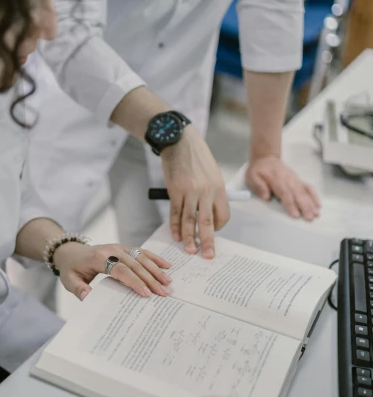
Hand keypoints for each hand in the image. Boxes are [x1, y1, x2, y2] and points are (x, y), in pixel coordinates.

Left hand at [54, 242, 171, 300]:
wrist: (71, 251)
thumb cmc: (72, 268)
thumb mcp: (69, 280)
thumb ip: (78, 289)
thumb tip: (88, 297)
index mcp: (99, 258)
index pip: (120, 270)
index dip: (134, 281)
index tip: (146, 293)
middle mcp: (112, 250)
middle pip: (135, 265)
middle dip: (150, 279)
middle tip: (163, 292)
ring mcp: (120, 247)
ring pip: (141, 257)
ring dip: (156, 269)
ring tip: (168, 282)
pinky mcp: (125, 248)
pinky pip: (142, 252)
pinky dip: (155, 258)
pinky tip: (167, 265)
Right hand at [160, 126, 229, 257]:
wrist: (180, 141)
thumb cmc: (197, 157)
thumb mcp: (212, 174)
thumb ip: (213, 193)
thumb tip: (210, 213)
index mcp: (218, 188)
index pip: (222, 215)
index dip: (218, 227)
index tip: (212, 232)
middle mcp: (205, 192)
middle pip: (207, 223)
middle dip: (207, 241)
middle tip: (207, 255)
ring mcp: (189, 192)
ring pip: (189, 221)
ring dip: (188, 238)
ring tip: (189, 250)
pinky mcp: (174, 191)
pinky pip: (175, 213)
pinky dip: (174, 226)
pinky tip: (176, 236)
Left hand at [246, 155, 320, 220]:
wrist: (266, 158)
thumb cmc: (258, 170)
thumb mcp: (252, 176)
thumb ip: (259, 186)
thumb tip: (266, 197)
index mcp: (277, 180)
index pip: (285, 194)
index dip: (291, 204)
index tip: (295, 214)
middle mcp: (288, 180)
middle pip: (298, 194)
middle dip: (305, 207)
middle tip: (309, 218)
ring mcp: (295, 180)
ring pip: (305, 192)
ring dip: (311, 203)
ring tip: (316, 214)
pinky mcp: (298, 180)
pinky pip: (308, 188)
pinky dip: (314, 196)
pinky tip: (318, 205)